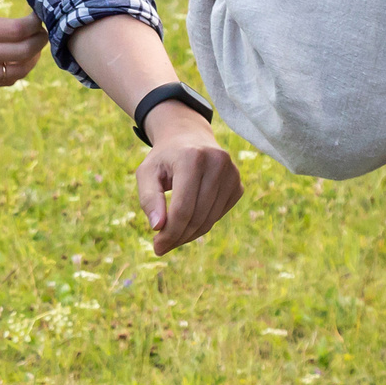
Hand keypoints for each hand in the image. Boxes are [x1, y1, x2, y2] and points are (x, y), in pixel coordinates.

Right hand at [0, 0, 45, 89]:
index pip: (18, 30)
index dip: (36, 22)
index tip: (37, 13)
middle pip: (24, 52)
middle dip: (41, 39)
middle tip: (42, 28)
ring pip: (18, 72)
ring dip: (32, 58)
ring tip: (32, 44)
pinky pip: (4, 81)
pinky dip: (17, 70)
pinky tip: (16, 58)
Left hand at [135, 102, 242, 254]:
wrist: (189, 137)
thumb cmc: (164, 159)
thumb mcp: (147, 173)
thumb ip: (149, 199)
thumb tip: (158, 227)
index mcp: (192, 157)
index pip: (182, 208)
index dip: (169, 232)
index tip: (156, 247)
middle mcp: (217, 162)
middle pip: (197, 217)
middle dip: (178, 236)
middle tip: (162, 246)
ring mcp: (232, 173)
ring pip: (209, 220)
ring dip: (189, 234)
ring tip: (172, 235)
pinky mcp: (238, 184)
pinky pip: (218, 216)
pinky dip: (202, 224)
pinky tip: (188, 218)